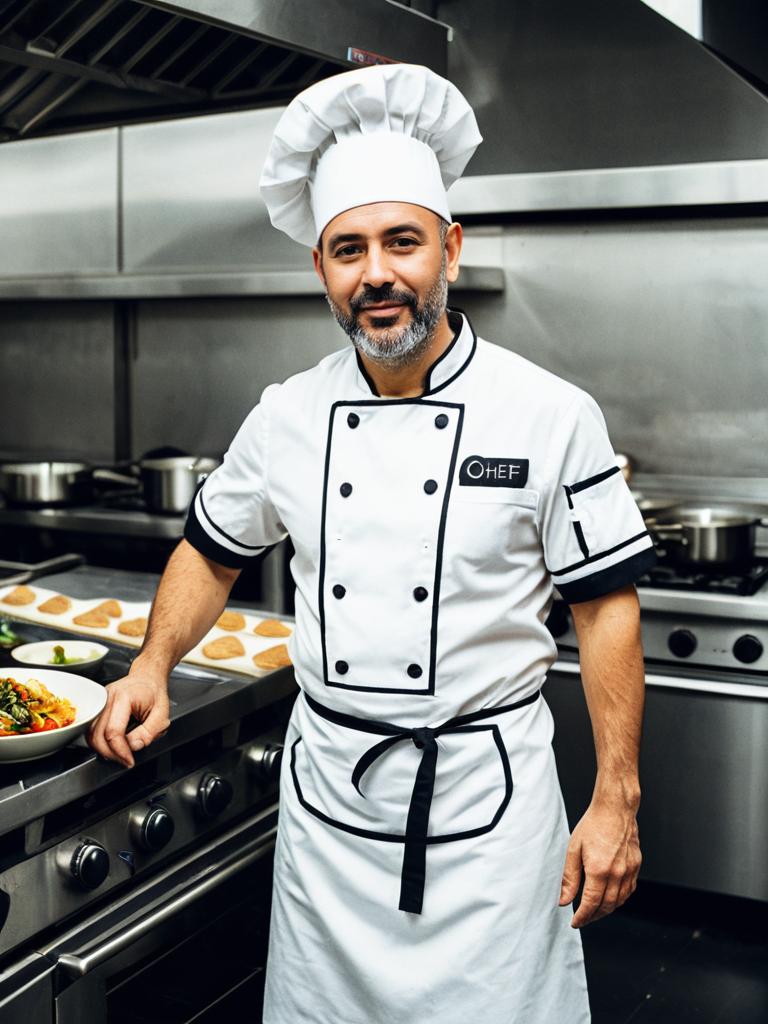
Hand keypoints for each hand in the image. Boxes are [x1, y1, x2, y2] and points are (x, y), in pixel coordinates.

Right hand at [87, 674, 169, 768]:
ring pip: (90, 734)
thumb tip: (133, 746)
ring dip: (103, 749)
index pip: (114, 731)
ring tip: (120, 754)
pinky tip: (113, 745)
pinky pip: (92, 729)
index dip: (120, 751)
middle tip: (125, 760)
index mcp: (123, 697)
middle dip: (110, 753)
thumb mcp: (162, 713)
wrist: (147, 677)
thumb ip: (149, 732)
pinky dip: (100, 741)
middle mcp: (106, 698)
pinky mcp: (97, 707)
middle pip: (97, 735)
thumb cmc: (154, 692)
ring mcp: (99, 702)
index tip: (129, 760)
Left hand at [559, 799, 640, 927]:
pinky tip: (610, 898)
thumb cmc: (593, 825)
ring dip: (606, 910)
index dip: (582, 917)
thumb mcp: (573, 849)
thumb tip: (564, 900)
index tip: (575, 922)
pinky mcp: (636, 866)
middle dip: (593, 917)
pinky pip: (629, 891)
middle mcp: (617, 874)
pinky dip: (619, 899)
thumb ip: (569, 878)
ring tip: (594, 911)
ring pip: (619, 901)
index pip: (591, 904)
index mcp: (599, 870)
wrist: (615, 809)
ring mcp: (629, 871)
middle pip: (606, 906)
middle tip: (582, 919)